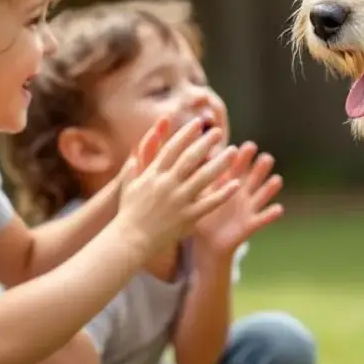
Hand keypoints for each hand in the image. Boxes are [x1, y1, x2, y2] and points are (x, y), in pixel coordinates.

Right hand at [114, 116, 240, 261]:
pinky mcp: (187, 216)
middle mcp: (167, 184)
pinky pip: (209, 203)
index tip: (198, 123)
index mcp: (153, 174)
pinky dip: (223, 193)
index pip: (173, 148)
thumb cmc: (128, 214)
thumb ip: (132, 171)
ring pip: (203, 177)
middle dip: (205, 142)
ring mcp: (178, 200)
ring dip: (220, 162)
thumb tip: (133, 158)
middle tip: (219, 131)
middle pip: (190, 158)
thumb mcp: (127, 188)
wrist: (130, 240)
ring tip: (233, 150)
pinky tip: (235, 184)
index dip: (186, 134)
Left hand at [193, 141, 283, 262]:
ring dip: (270, 187)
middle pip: (254, 176)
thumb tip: (187, 155)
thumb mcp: (198, 194)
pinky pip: (263, 218)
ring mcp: (248, 207)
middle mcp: (242, 192)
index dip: (242, 156)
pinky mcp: (251, 224)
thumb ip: (197, 177)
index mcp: (229, 182)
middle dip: (260, 167)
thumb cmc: (200, 213)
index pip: (237, 165)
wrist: (205, 242)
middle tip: (266, 158)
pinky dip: (270, 214)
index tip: (244, 147)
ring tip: (276, 180)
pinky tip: (278, 209)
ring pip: (263, 194)